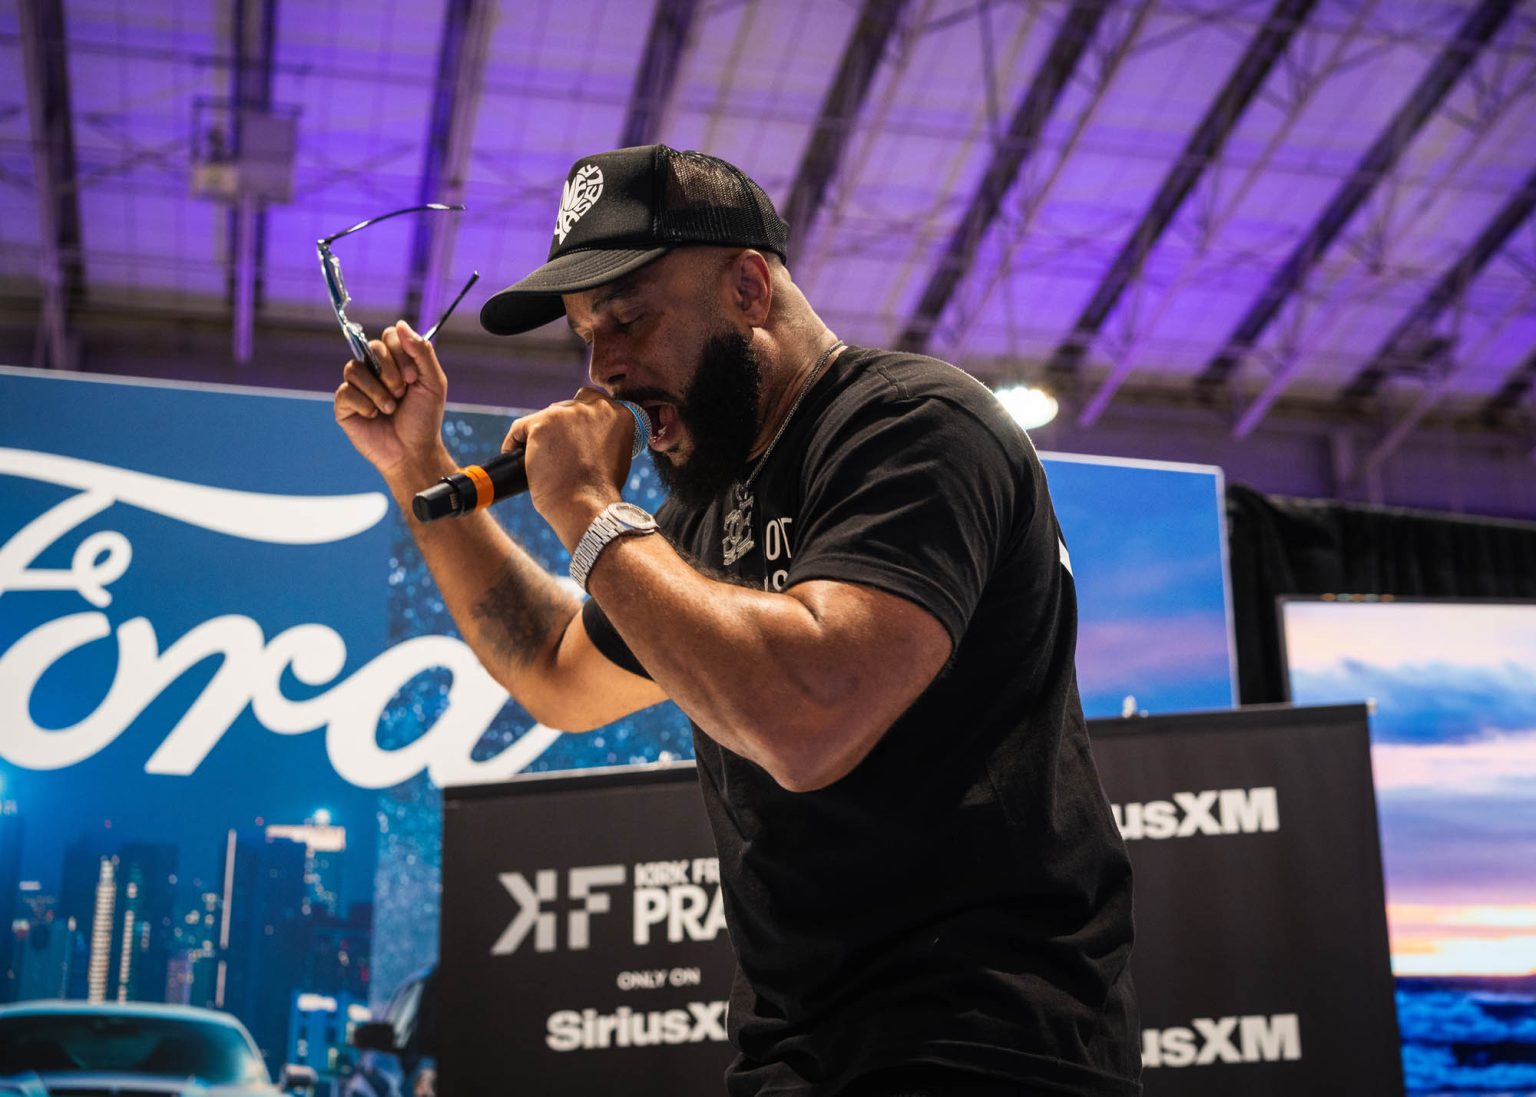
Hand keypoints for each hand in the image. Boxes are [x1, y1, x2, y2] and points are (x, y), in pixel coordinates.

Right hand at [333, 320, 451, 480]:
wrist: (413, 450)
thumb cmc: (424, 418)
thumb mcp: (433, 382)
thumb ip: (421, 351)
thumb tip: (401, 324)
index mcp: (395, 362)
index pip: (389, 336)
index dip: (400, 353)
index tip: (412, 378)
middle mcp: (374, 370)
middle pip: (371, 348)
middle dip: (391, 373)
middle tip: (402, 394)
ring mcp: (358, 386)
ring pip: (354, 368)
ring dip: (378, 391)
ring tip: (390, 408)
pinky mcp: (345, 405)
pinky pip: (345, 391)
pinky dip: (365, 405)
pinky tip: (374, 416)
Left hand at [502, 388, 637, 545]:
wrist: (585, 506)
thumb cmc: (599, 492)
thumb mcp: (616, 455)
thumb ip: (604, 436)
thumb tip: (583, 433)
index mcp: (619, 414)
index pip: (592, 403)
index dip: (579, 421)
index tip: (572, 438)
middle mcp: (596, 407)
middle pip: (567, 408)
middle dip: (559, 428)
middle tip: (555, 454)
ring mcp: (567, 413)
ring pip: (544, 418)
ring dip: (540, 436)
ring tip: (540, 461)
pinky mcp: (541, 423)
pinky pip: (519, 428)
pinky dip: (514, 443)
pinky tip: (514, 456)